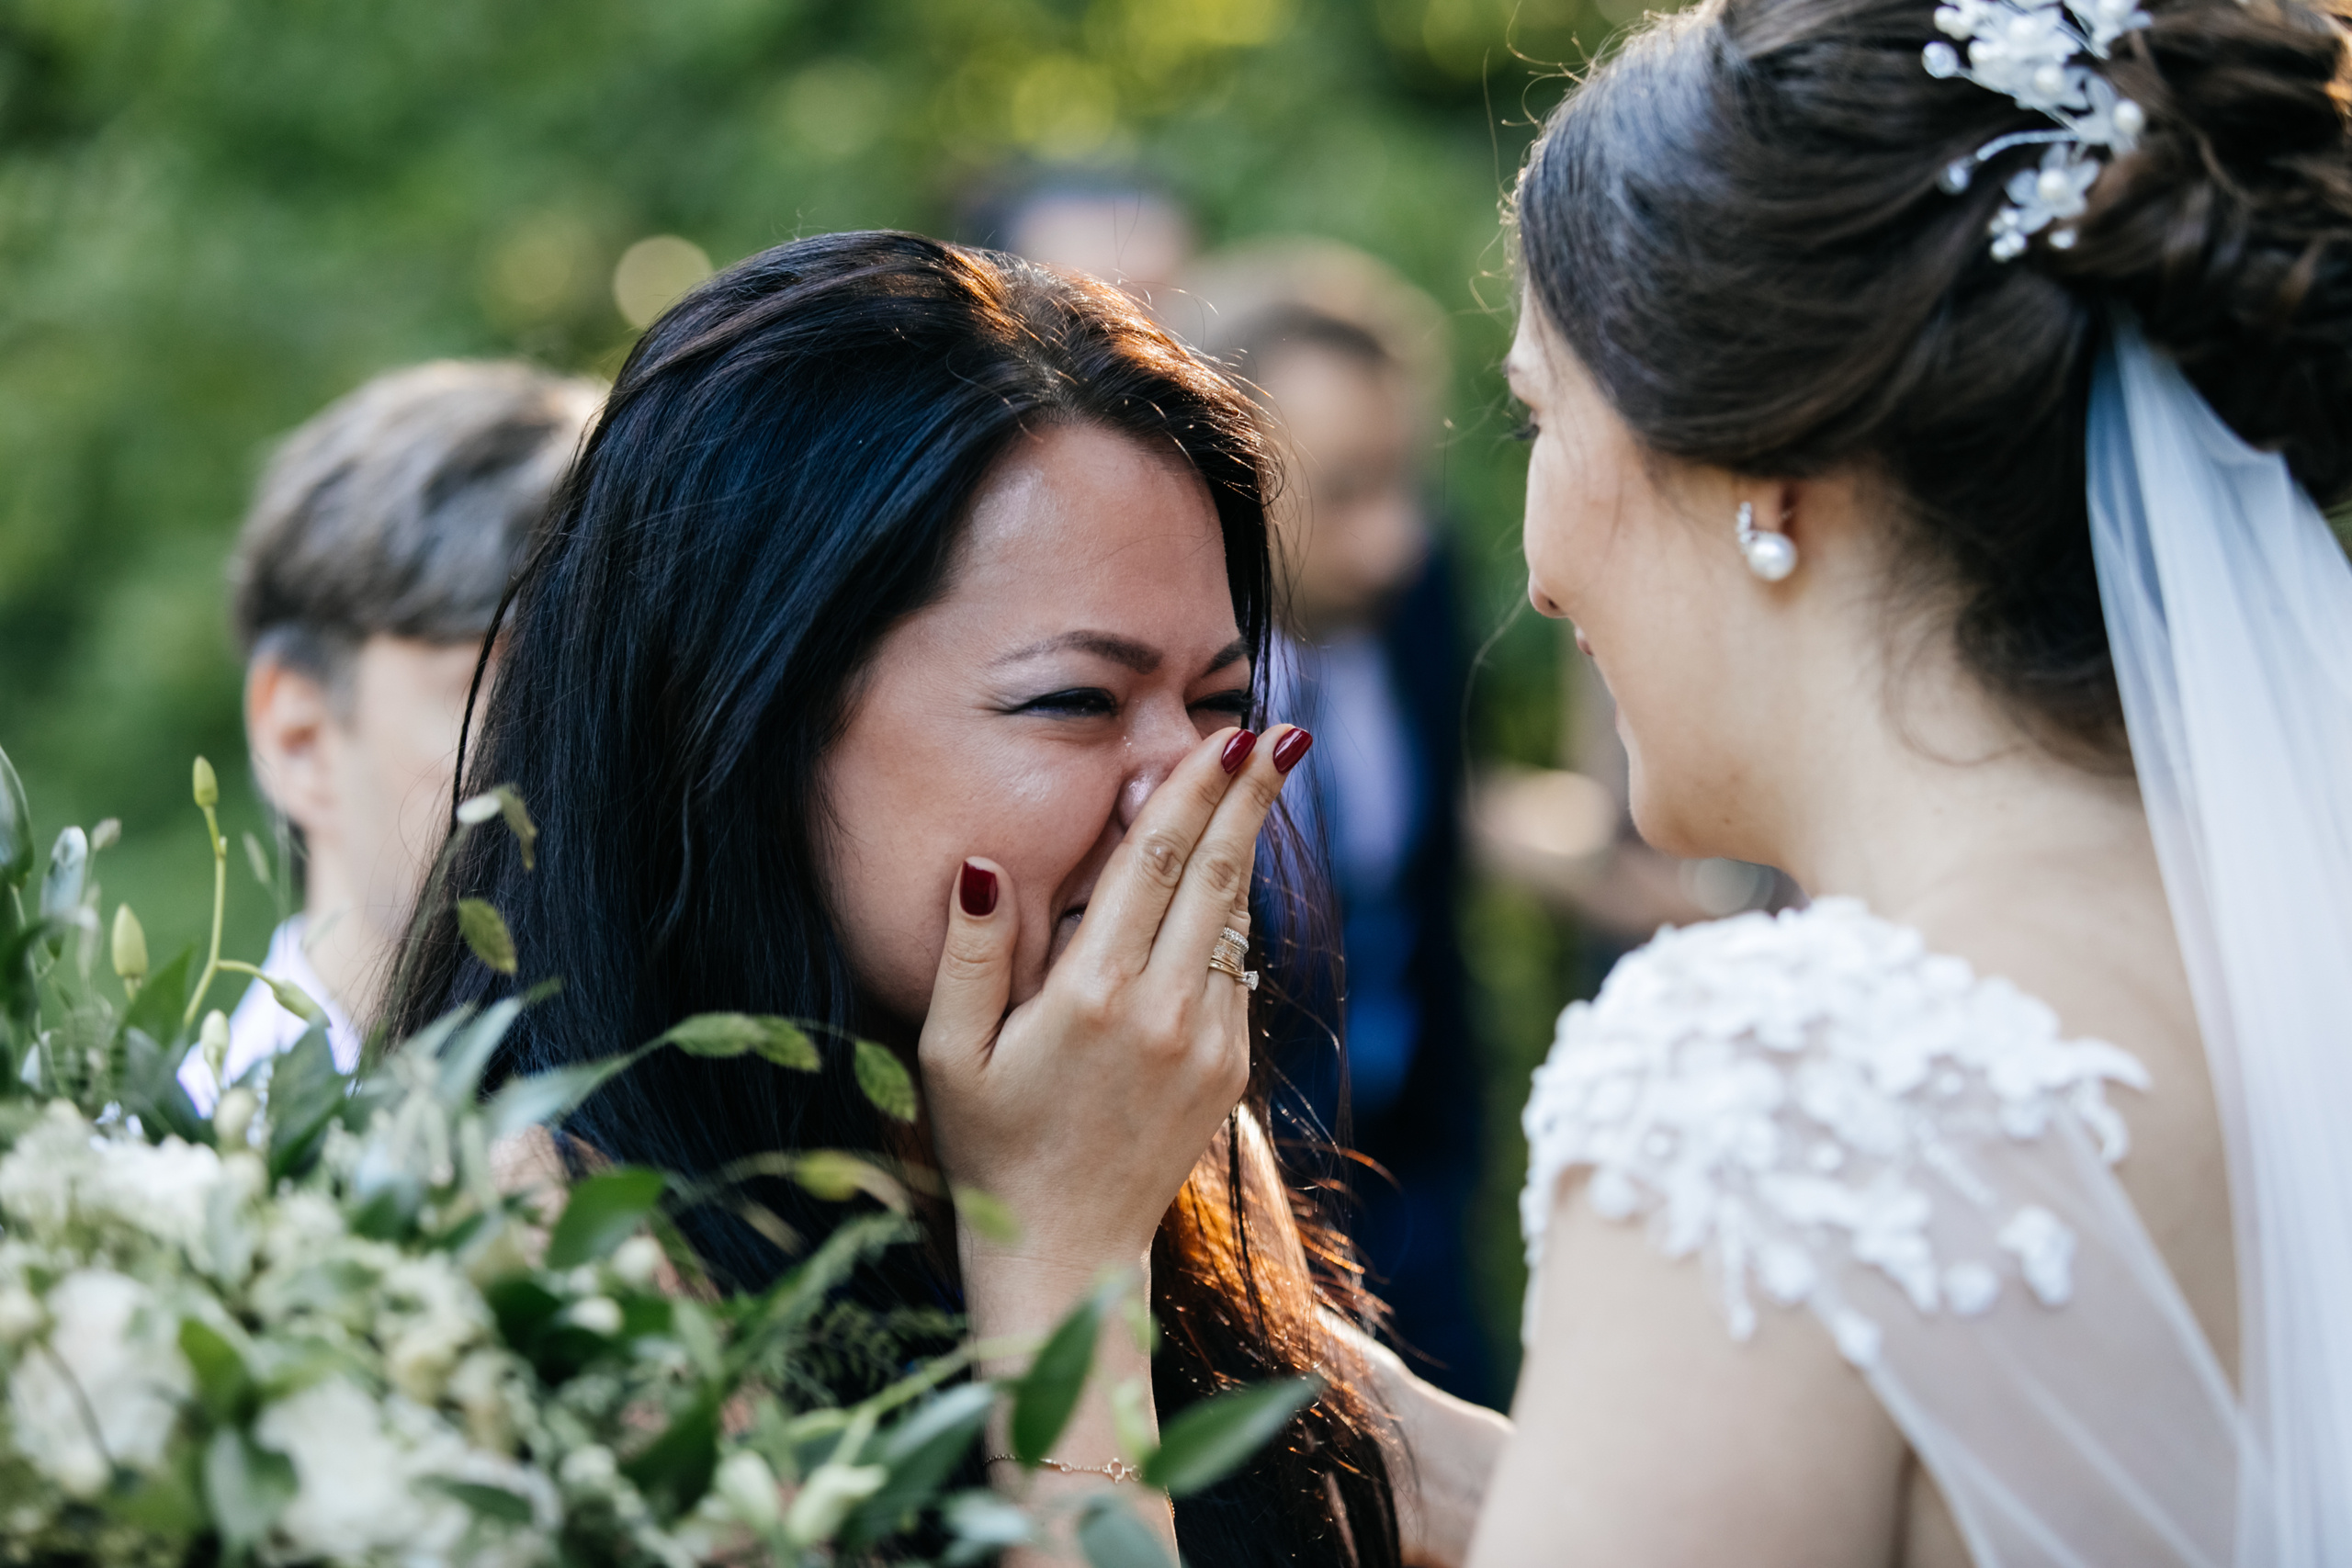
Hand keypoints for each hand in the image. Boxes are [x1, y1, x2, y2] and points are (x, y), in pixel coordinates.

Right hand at [916, 723, 1306, 1274]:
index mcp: (1092, 996)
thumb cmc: (990, 1145)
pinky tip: (1232, 875)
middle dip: (1247, 797)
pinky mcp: (1229, 1069)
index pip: (1151, 864)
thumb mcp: (949, 1055)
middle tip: (1279, 733)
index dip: (1191, 792)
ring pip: (1237, 919)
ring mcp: (1208, 1042)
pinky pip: (1240, 969)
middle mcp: (1164, 1012)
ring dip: (1249, 848)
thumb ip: (968, 955)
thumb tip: (984, 864)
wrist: (1066, 1250)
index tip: (1224, 736)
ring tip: (1263, 782)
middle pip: (1217, 875)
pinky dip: (1238, 914)